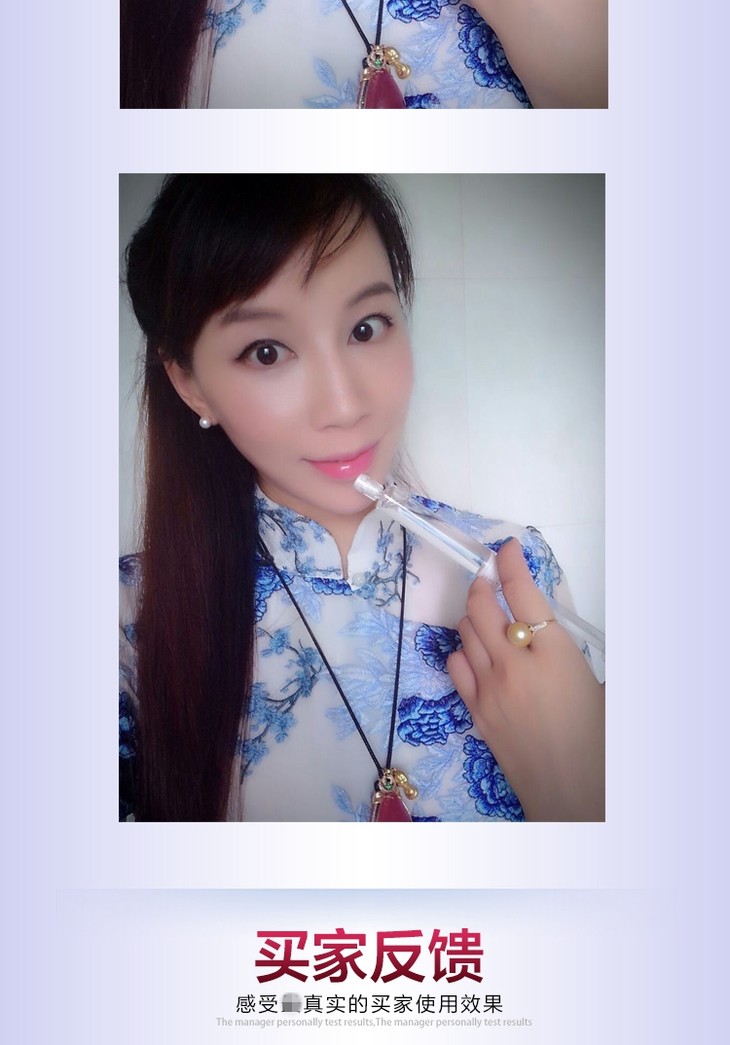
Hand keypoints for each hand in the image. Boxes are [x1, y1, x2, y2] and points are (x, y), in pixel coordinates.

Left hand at [447, 538, 603, 820]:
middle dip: (482, 584)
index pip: (522, 592)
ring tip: (484, 612)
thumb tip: (547, 630)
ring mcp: (490, 688)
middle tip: (488, 577)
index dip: (510, 564)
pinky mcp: (476, 711)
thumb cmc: (599, 741)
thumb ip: (568, 651)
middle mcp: (515, 665)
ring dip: (472, 615)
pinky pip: (456, 667)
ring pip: (465, 633)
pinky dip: (461, 651)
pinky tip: (473, 652)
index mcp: (554, 654)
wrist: (575, 796)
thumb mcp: (597, 684)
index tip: (506, 549)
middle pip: (482, 607)